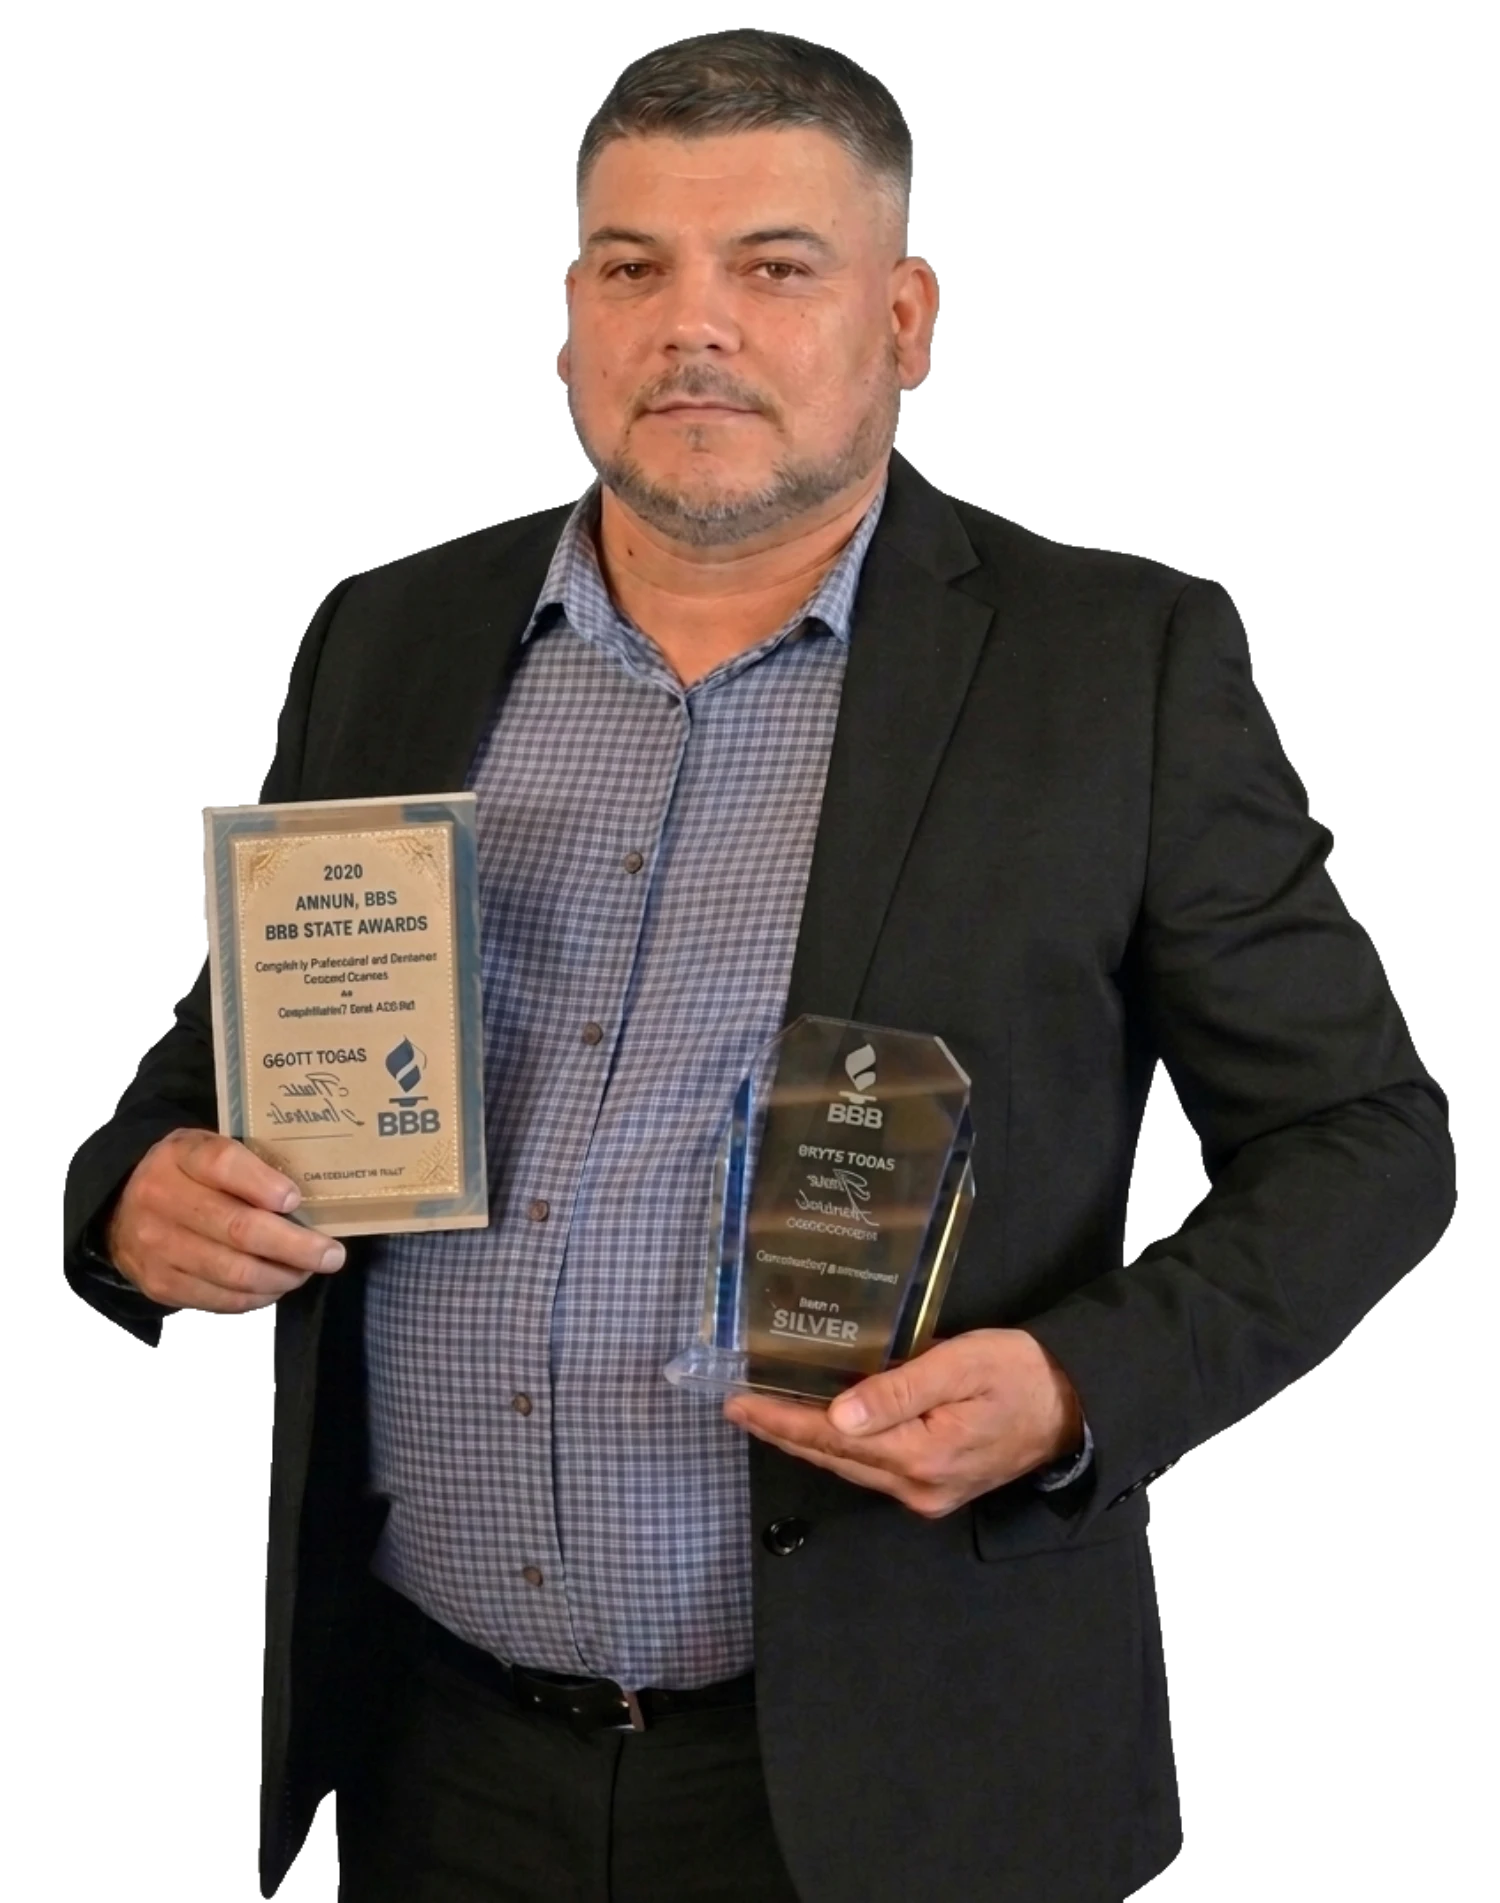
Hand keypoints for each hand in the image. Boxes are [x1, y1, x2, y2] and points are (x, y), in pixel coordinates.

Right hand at [103, 1129, 346, 1314]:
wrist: (119, 1205)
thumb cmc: (186, 1174)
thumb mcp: (207, 1149)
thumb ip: (248, 1165)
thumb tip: (305, 1202)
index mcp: (180, 1155)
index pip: (224, 1164)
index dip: (264, 1184)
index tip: (295, 1199)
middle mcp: (163, 1199)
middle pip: (239, 1228)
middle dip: (296, 1246)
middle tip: (332, 1254)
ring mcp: (158, 1246)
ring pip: (235, 1271)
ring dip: (283, 1277)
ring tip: (308, 1271)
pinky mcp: (160, 1283)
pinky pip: (220, 1299)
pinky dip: (257, 1296)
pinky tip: (276, 1286)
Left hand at [722, 1328, 1084, 1519]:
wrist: (1074, 1404)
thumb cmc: (1022, 1373)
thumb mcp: (961, 1365)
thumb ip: (898, 1390)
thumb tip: (838, 1416)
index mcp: (923, 1455)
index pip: (833, 1438)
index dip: (782, 1421)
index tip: (740, 1404)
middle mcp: (919, 1486)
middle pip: (834, 1458)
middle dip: (782, 1432)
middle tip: (737, 1408)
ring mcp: (927, 1493)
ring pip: (851, 1467)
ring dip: (806, 1441)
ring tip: (765, 1415)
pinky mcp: (935, 1488)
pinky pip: (873, 1469)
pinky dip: (840, 1448)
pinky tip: (820, 1428)